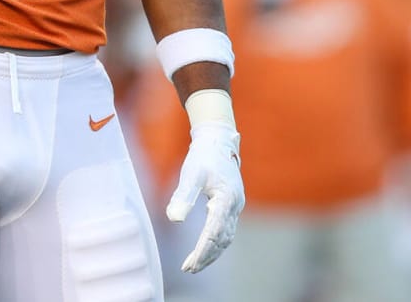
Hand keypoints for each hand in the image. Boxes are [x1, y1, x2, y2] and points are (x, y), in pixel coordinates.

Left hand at [165, 121, 243, 272]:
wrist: (218, 142)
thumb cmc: (203, 157)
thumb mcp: (191, 174)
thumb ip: (183, 196)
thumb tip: (174, 220)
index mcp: (226, 198)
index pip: (214, 232)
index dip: (201, 251)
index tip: (188, 264)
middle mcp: (235, 205)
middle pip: (222, 239)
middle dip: (206, 256)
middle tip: (189, 269)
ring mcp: (236, 206)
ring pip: (226, 237)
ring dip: (212, 253)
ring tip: (194, 265)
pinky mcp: (232, 206)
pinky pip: (226, 231)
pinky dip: (216, 244)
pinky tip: (204, 249)